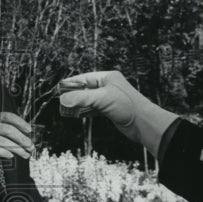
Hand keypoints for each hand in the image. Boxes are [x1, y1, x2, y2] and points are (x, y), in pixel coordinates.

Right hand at [0, 111, 32, 163]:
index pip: (8, 116)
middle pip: (8, 129)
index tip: (29, 130)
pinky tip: (11, 156)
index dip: (20, 122)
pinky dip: (4, 152)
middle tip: (30, 146)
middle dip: (22, 139)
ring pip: (4, 140)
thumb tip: (28, 138)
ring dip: (17, 149)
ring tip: (25, 154)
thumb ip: (9, 133)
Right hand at [58, 70, 177, 156]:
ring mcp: (109, 99)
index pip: (84, 78)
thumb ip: (81, 98)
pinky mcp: (110, 111)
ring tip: (66, 108)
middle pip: (85, 89)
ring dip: (78, 104)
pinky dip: (85, 111)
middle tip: (61, 100)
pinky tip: (77, 114)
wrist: (143, 124)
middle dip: (73, 95)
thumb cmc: (128, 106)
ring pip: (89, 100)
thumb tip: (63, 99)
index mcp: (107, 77)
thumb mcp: (102, 99)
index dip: (71, 83)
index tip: (59, 89)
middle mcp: (108, 86)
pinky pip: (93, 109)